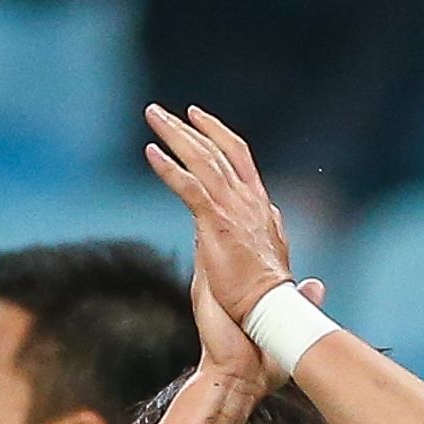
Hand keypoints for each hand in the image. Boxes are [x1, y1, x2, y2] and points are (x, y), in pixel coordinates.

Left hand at [143, 105, 294, 320]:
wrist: (271, 310)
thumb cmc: (267, 294)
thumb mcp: (264, 255)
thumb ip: (252, 237)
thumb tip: (238, 232)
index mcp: (259, 205)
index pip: (237, 156)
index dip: (216, 134)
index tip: (196, 118)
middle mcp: (247, 199)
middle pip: (216, 150)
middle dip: (186, 128)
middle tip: (159, 112)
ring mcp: (233, 209)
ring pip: (202, 159)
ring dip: (175, 135)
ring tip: (153, 116)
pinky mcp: (217, 223)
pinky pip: (189, 186)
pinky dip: (169, 168)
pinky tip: (151, 152)